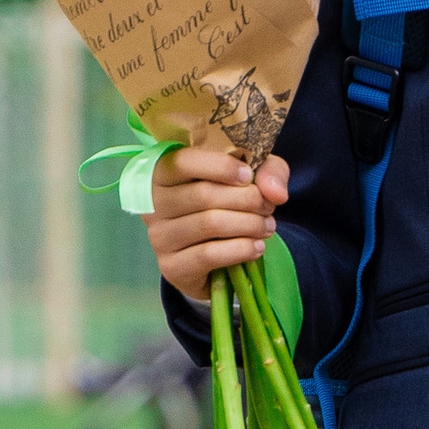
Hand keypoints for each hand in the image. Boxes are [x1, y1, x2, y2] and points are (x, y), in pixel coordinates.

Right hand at [146, 144, 290, 304]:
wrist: (215, 256)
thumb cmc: (226, 203)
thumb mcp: (250, 178)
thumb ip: (267, 172)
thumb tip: (276, 193)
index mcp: (162, 172)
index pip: (184, 162)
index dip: (220, 166)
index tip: (248, 175)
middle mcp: (153, 204)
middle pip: (203, 195)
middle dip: (246, 199)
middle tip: (268, 207)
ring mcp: (158, 237)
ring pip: (209, 224)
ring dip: (248, 224)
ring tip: (267, 227)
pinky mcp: (170, 266)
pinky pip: (208, 254)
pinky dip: (240, 250)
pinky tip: (257, 247)